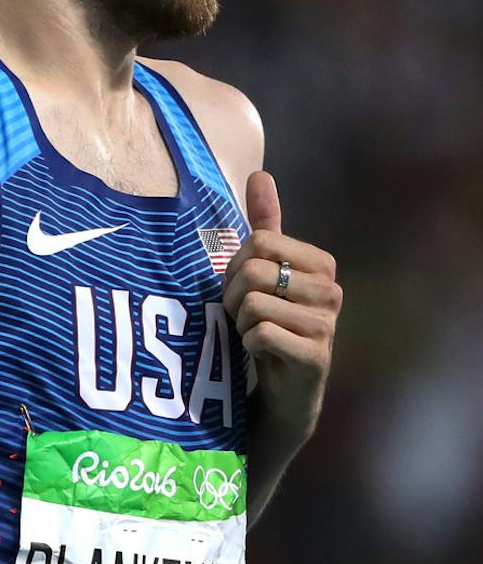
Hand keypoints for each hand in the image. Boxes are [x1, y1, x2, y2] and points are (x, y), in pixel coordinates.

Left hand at [223, 171, 340, 430]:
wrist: (279, 389)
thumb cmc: (268, 322)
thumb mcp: (264, 270)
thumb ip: (266, 224)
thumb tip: (261, 174)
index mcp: (321, 263)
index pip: (259, 240)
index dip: (236, 266)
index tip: (242, 288)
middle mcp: (331, 290)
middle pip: (253, 270)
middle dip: (232, 295)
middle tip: (242, 316)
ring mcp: (327, 324)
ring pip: (253, 303)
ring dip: (239, 322)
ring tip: (254, 333)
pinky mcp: (315, 357)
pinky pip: (261, 333)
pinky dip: (249, 344)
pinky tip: (263, 353)